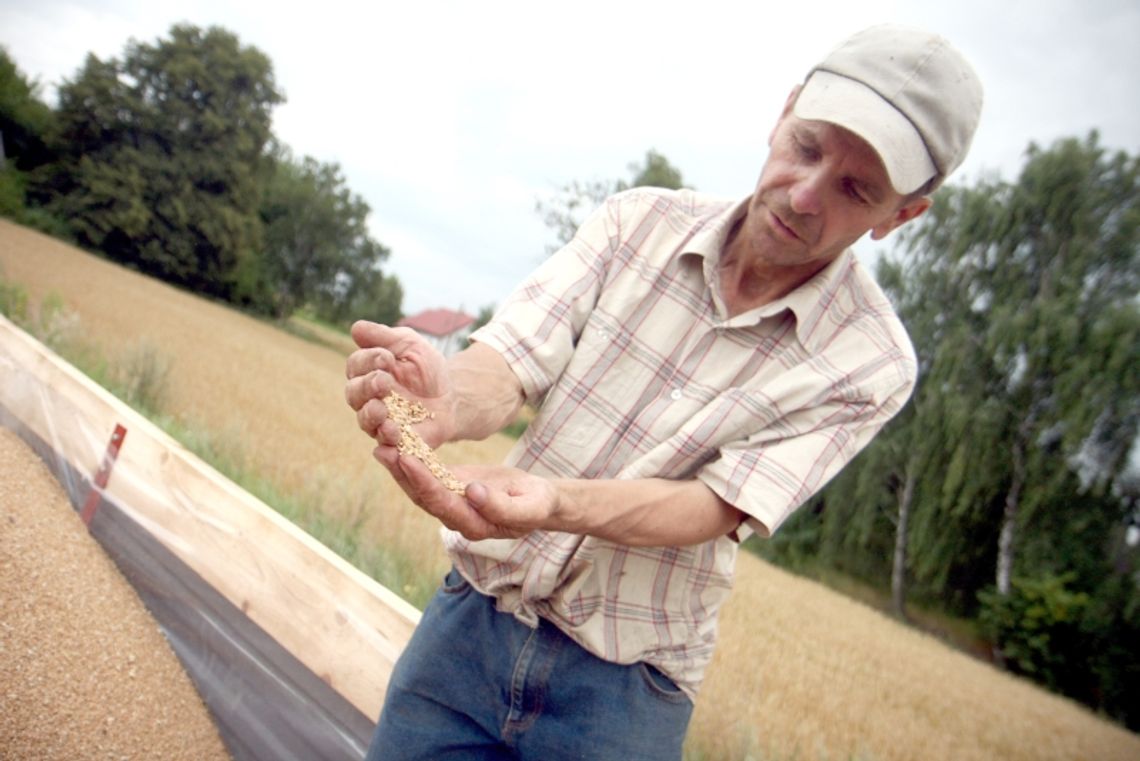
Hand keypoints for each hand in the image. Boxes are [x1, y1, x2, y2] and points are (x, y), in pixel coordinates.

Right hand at [345, 321, 453, 447]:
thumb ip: (384, 337)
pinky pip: (387, 450)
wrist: (453, 394)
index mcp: (368, 373)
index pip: (356, 366)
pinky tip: (396, 441)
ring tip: (384, 413)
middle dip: (366, 388)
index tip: (387, 357)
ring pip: (366, 422)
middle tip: (383, 382)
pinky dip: (389, 449)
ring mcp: (380, 422)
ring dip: (372, 417)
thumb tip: (356, 328)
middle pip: (354, 395)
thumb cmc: (426, 367)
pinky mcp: (397, 443)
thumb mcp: (410, 345)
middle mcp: (368, 399)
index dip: (368, 361)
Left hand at [377, 451, 558, 540]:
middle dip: (403, 474)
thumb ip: (502, 507)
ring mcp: (451, 504)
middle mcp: (456, 518)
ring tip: (382, 445)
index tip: (409, 460)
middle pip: (423, 497)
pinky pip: (428, 476)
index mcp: (474, 526)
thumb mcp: (530, 507)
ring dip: (399, 468)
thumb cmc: (537, 504)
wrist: (539, 501)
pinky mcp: (451, 488)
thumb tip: (472, 493)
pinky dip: (411, 462)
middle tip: (384, 450)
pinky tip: (397, 445)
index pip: (443, 505)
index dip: (424, 483)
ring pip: (419, 488)